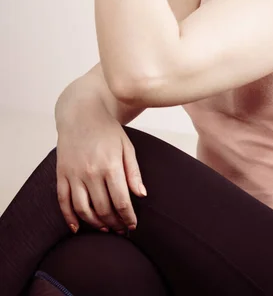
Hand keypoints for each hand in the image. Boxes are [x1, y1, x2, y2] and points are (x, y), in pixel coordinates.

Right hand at [56, 110, 146, 234]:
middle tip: (121, 229)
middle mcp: (91, 172)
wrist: (82, 114)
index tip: (132, 225)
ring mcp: (74, 174)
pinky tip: (78, 228)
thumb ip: (134, 172)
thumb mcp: (127, 147)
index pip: (121, 201)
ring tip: (105, 228)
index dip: (128, 217)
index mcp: (110, 165)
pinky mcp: (61, 174)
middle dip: (114, 223)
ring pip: (83, 210)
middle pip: (103, 208)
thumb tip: (141, 195)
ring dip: (95, 224)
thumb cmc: (108, 131)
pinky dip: (69, 218)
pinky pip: (63, 202)